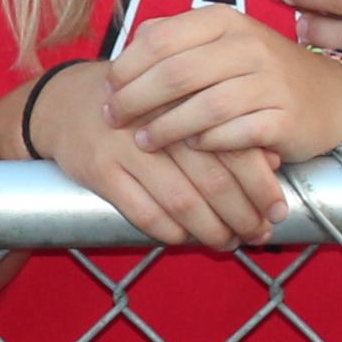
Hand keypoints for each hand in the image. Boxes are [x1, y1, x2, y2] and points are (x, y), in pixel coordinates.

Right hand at [17, 53, 280, 251]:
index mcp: (187, 98)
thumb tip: (276, 161)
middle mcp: (160, 120)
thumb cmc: (140, 105)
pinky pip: (144, 213)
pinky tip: (185, 237)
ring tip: (227, 242)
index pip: (236, 148)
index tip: (277, 211)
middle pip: (214, 180)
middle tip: (258, 235)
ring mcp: (126, 146)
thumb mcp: (183, 101)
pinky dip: (170, 232)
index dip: (262, 186)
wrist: (63, 102)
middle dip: (242, 216)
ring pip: (182, 202)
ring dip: (211, 231)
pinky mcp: (99, 170)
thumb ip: (227, 126)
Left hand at [105, 7, 341, 165]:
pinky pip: (233, 135)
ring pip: (202, 108)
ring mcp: (270, 82)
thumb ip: (172, 40)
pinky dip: (205, 144)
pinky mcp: (284, 119)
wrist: (329, 96)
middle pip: (175, 74)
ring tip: (143, 140)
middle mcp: (248, 45)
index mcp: (224, 20)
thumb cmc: (258, 71)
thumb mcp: (218, 42)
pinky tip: (190, 149)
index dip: (126, 68)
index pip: (159, 39)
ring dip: (165, 128)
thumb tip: (122, 55)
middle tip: (113, 118)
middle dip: (136, 100)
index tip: (107, 90)